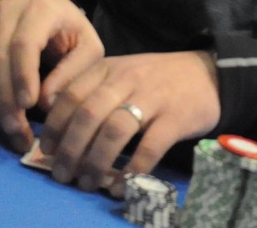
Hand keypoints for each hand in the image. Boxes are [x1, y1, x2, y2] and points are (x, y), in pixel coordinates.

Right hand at [0, 0, 103, 153]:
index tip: (28, 105)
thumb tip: (46, 103)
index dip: (23, 74)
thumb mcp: (87, 42)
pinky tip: (7, 119)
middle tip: (18, 130)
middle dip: (6, 98)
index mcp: (39, 9)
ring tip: (14, 132)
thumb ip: (74, 69)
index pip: (24, 42)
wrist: (39, 1)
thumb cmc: (69, 25)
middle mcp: (8, 14)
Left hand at [39, 50, 219, 195]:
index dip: (55, 126)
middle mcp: (127, 80)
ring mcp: (153, 98)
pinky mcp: (176, 118)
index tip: (47, 150)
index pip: (70, 95)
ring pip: (114, 132)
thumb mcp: (122, 72)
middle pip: (88, 115)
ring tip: (87, 183)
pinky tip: (121, 186)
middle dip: (70, 150)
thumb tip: (56, 126)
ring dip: (95, 162)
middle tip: (62, 174)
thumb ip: (92, 90)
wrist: (209, 73)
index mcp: (109, 68)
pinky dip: (131, 171)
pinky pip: (148, 148)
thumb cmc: (157, 78)